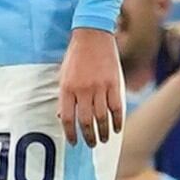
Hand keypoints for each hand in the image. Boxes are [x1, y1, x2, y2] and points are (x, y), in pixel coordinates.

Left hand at [58, 27, 123, 145]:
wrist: (92, 34)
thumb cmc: (76, 55)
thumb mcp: (63, 74)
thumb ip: (64, 96)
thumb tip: (63, 117)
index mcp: (67, 89)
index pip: (68, 119)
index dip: (70, 134)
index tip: (74, 143)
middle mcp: (83, 90)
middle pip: (86, 121)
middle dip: (88, 137)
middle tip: (91, 144)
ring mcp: (99, 87)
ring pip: (102, 117)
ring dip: (103, 132)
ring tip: (103, 139)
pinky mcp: (113, 83)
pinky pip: (116, 107)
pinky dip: (117, 121)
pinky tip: (116, 129)